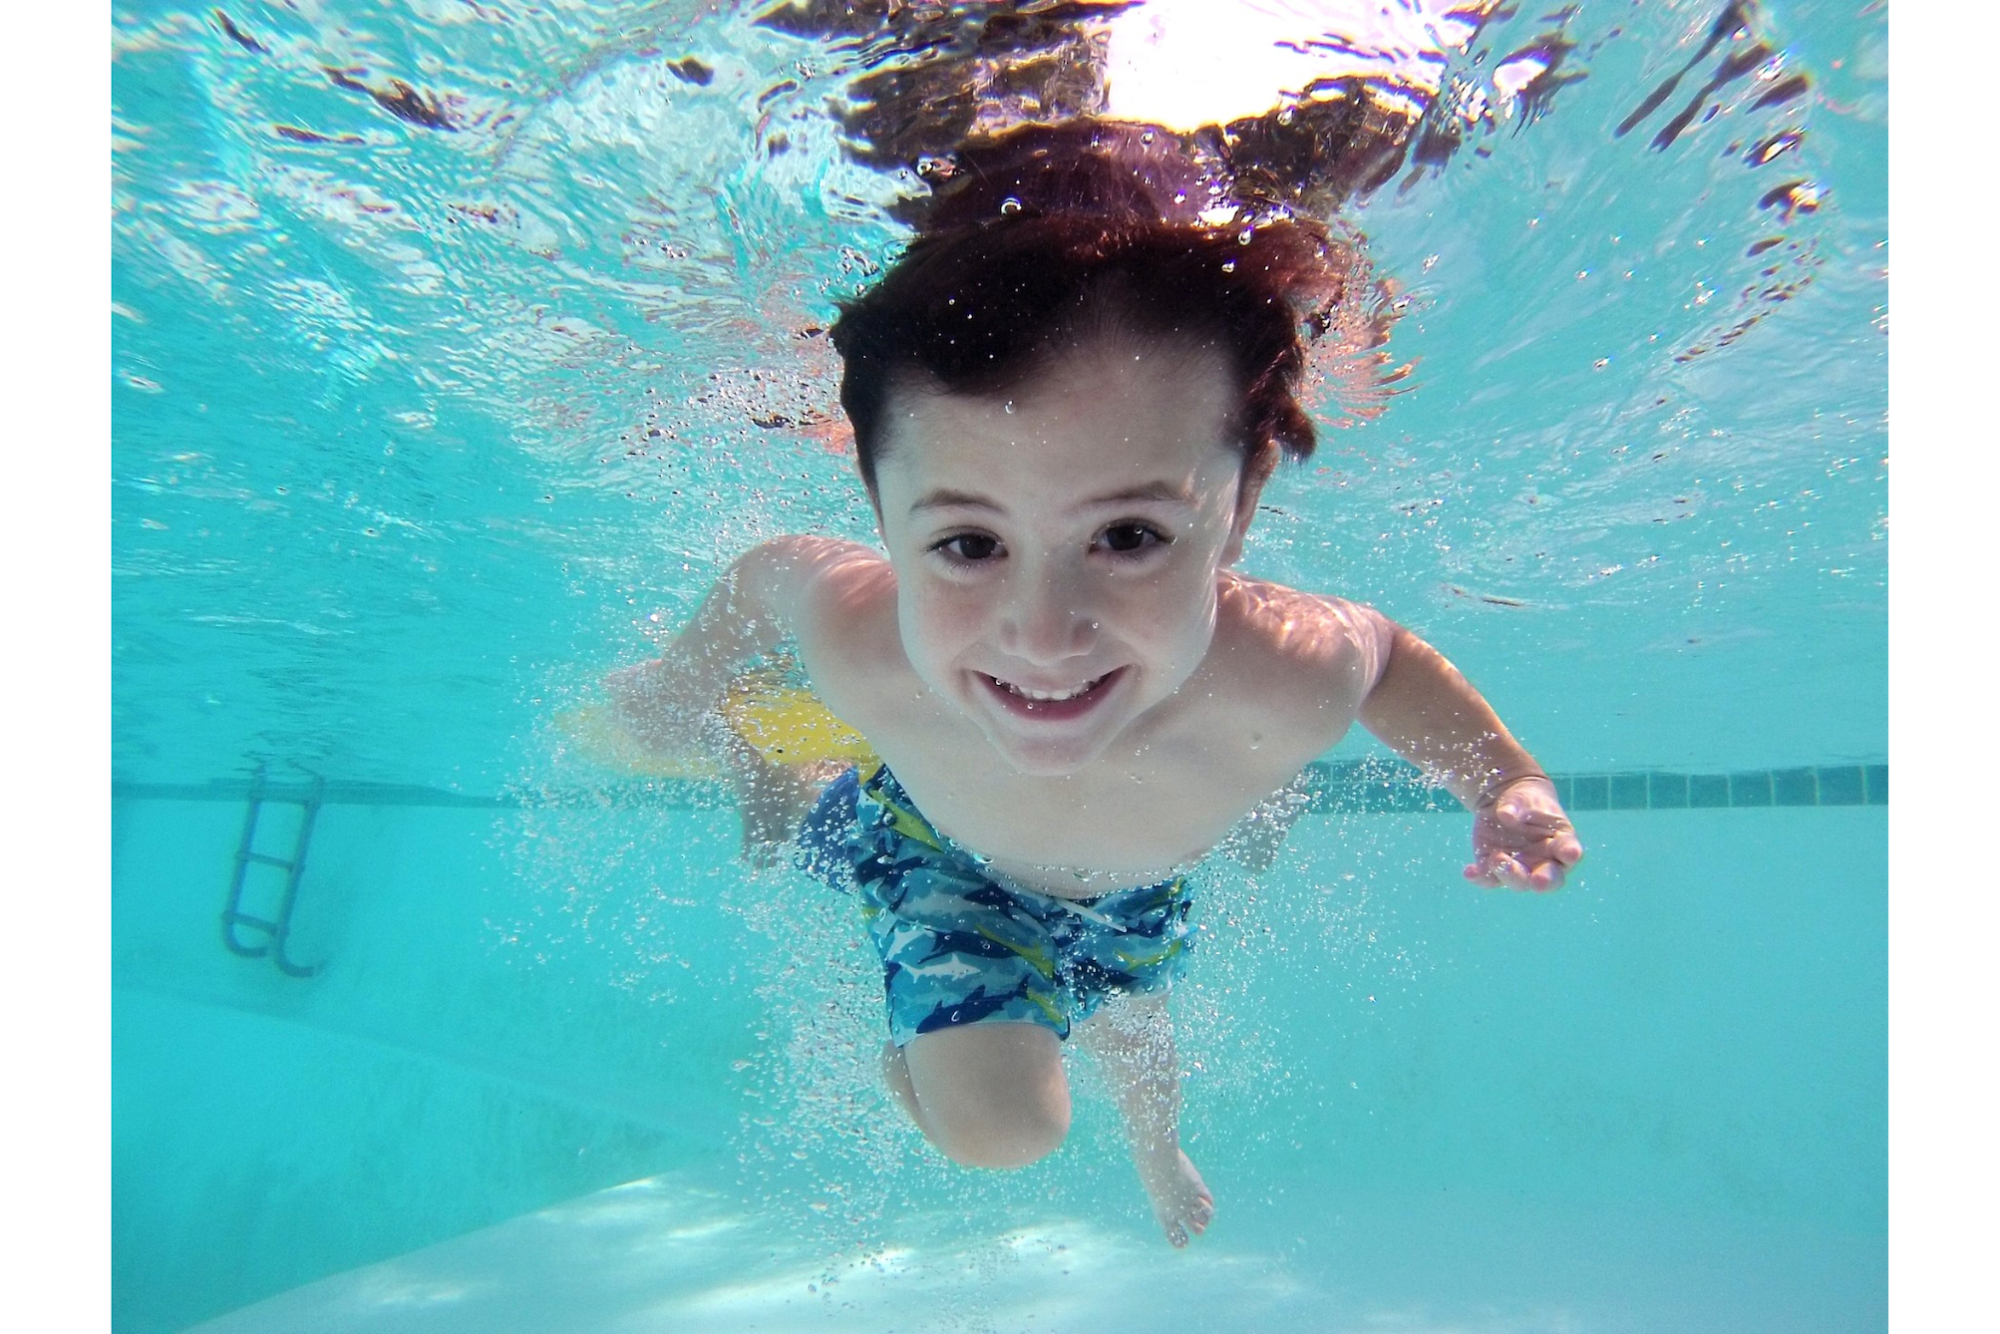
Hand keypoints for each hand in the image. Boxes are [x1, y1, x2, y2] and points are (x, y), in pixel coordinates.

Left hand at [1465, 776, 1582, 891]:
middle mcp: (1544, 862)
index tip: (1570, 853)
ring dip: (1508, 874)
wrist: (1505, 804)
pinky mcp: (1496, 870)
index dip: (1570, 853)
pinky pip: (1488, 879)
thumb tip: (1506, 815)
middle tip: (1538, 881)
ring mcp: (1521, 869)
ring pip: (1518, 882)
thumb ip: (1518, 806)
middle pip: (1549, 878)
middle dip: (1544, 881)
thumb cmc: (1526, 801)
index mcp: (1561, 843)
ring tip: (1496, 858)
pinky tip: (1469, 872)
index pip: (1569, 850)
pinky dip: (1479, 877)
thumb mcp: (1523, 798)